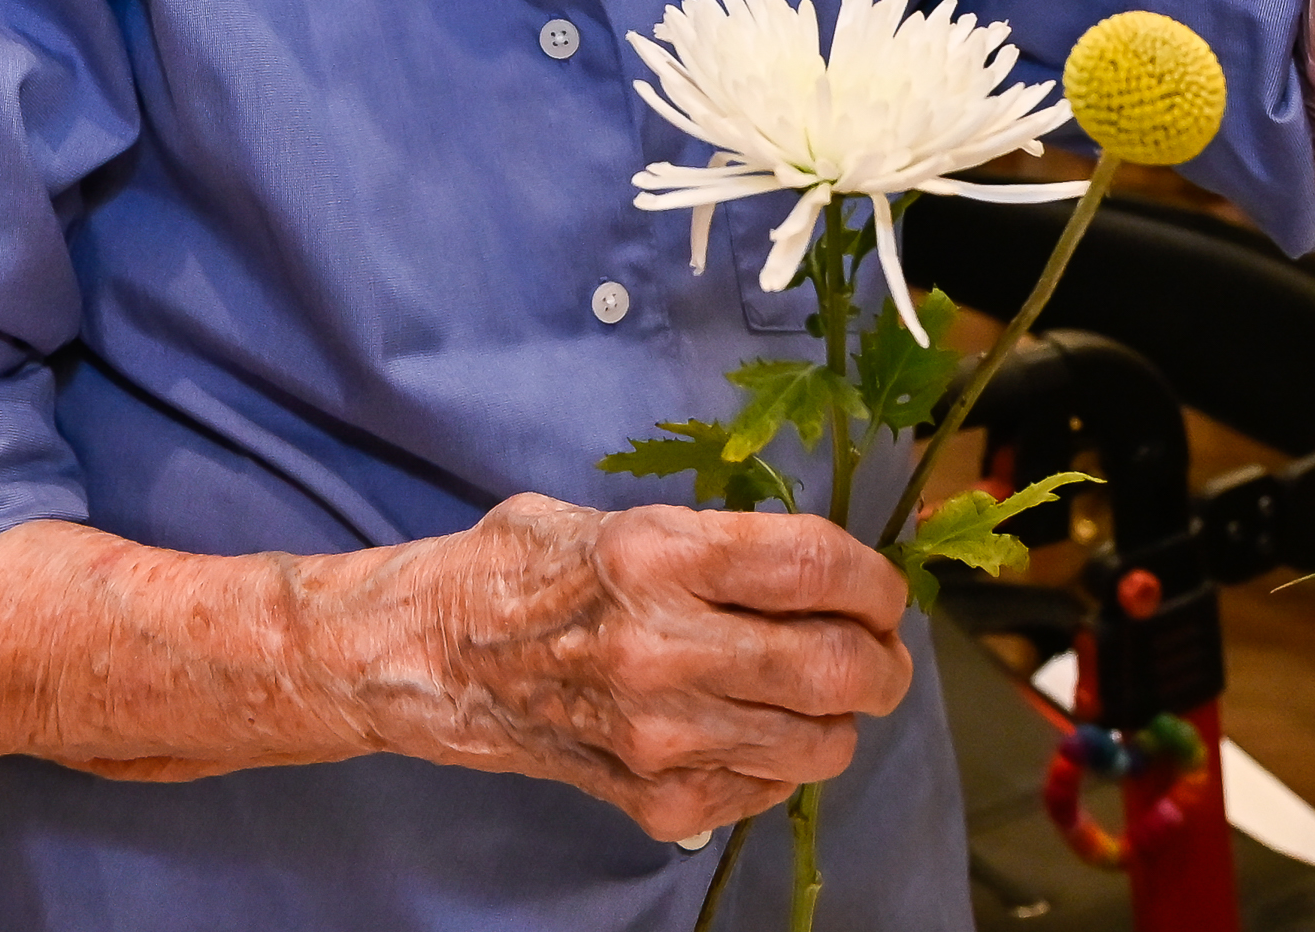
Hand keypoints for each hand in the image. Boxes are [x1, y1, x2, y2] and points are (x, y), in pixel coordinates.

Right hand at [376, 497, 912, 838]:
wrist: (428, 656)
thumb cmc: (525, 568)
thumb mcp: (620, 517)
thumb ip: (716, 539)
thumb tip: (819, 559)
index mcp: (660, 553)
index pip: (814, 567)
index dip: (876, 582)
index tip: (887, 592)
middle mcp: (662, 646)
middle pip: (833, 667)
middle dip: (885, 663)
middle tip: (885, 655)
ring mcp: (656, 734)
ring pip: (815, 742)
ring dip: (844, 720)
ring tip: (831, 697)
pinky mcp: (647, 797)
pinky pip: (762, 790)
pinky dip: (784, 765)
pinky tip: (759, 731)